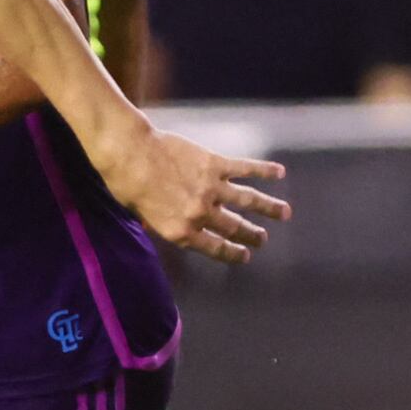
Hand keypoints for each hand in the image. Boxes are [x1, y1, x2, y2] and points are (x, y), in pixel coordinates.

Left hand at [102, 128, 288, 263]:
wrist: (129, 153)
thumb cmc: (126, 185)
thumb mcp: (141, 217)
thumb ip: (163, 224)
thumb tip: (172, 225)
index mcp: (182, 231)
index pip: (214, 247)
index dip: (232, 253)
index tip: (246, 255)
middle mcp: (201, 214)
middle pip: (234, 226)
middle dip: (251, 234)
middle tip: (263, 239)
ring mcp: (210, 189)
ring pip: (248, 200)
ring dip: (269, 208)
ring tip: (285, 212)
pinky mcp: (214, 164)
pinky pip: (245, 169)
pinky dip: (264, 171)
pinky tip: (279, 172)